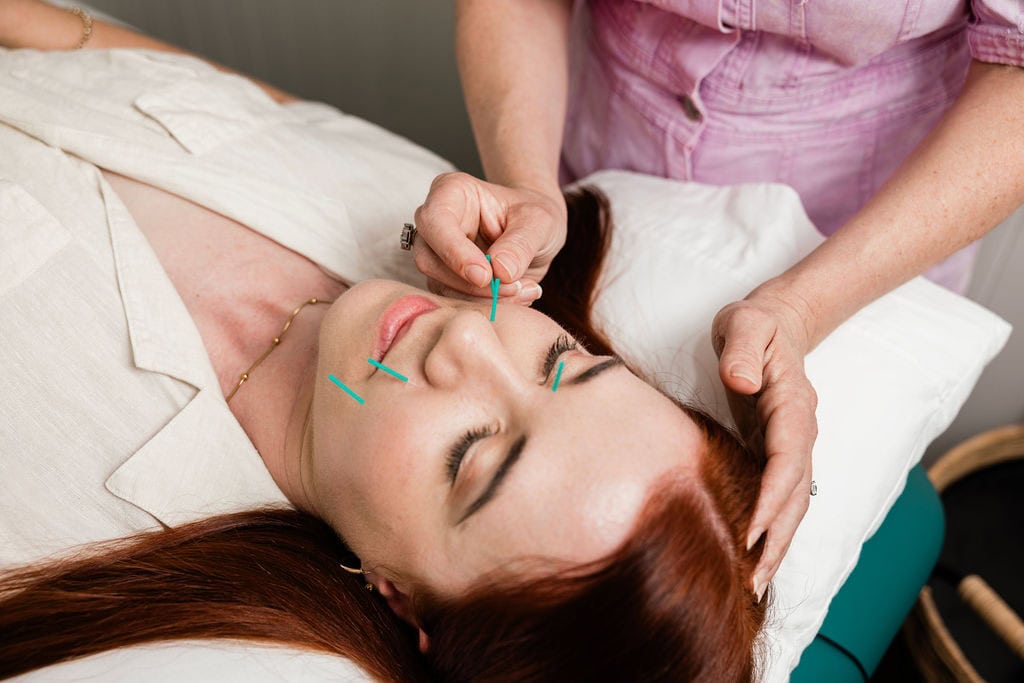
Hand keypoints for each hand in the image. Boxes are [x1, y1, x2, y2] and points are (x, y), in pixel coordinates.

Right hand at [412, 172, 566, 301]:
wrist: (536, 234)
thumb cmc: (533, 216)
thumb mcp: (539, 221)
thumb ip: (520, 244)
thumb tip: (500, 271)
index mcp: (451, 192)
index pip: (435, 221)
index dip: (455, 252)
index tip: (486, 275)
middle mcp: (436, 222)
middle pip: (429, 259)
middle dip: (471, 283)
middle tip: (513, 287)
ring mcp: (436, 252)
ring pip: (439, 285)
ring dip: (482, 298)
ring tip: (524, 290)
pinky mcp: (444, 278)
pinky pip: (453, 300)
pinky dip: (486, 305)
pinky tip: (516, 295)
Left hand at [711, 287, 818, 600]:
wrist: (775, 324)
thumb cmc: (754, 324)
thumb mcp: (744, 323)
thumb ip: (741, 348)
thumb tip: (740, 381)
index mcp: (792, 405)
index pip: (786, 459)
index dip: (772, 497)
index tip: (752, 532)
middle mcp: (798, 433)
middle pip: (796, 495)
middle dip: (778, 539)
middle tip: (754, 580)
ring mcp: (791, 447)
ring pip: (792, 504)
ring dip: (777, 545)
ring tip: (755, 584)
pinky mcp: (777, 453)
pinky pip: (780, 499)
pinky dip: (771, 530)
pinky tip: (752, 557)